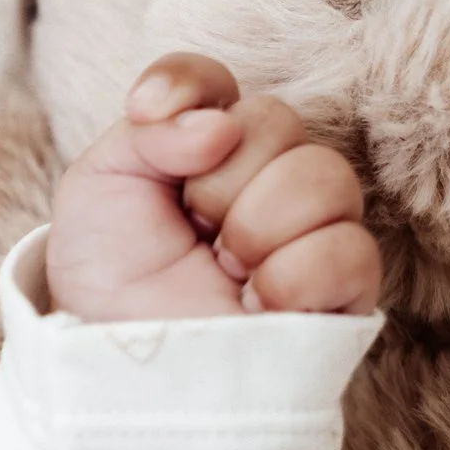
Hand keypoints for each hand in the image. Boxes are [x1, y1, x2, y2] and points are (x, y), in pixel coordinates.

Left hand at [46, 54, 379, 320]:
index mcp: (203, 149)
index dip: (187, 87)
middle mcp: (265, 178)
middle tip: (192, 232)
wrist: (123, 368)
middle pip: (276, 120)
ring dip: (255, 227)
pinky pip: (352, 249)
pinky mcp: (345, 291)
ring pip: (325, 176)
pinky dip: (291, 276)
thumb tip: (222, 123)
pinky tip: (257, 304)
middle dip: (217, 180)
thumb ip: (148, 132)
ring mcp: (311, 232)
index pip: (215, 80)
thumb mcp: (98, 189)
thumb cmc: (111, 284)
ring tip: (225, 273)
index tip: (146, 114)